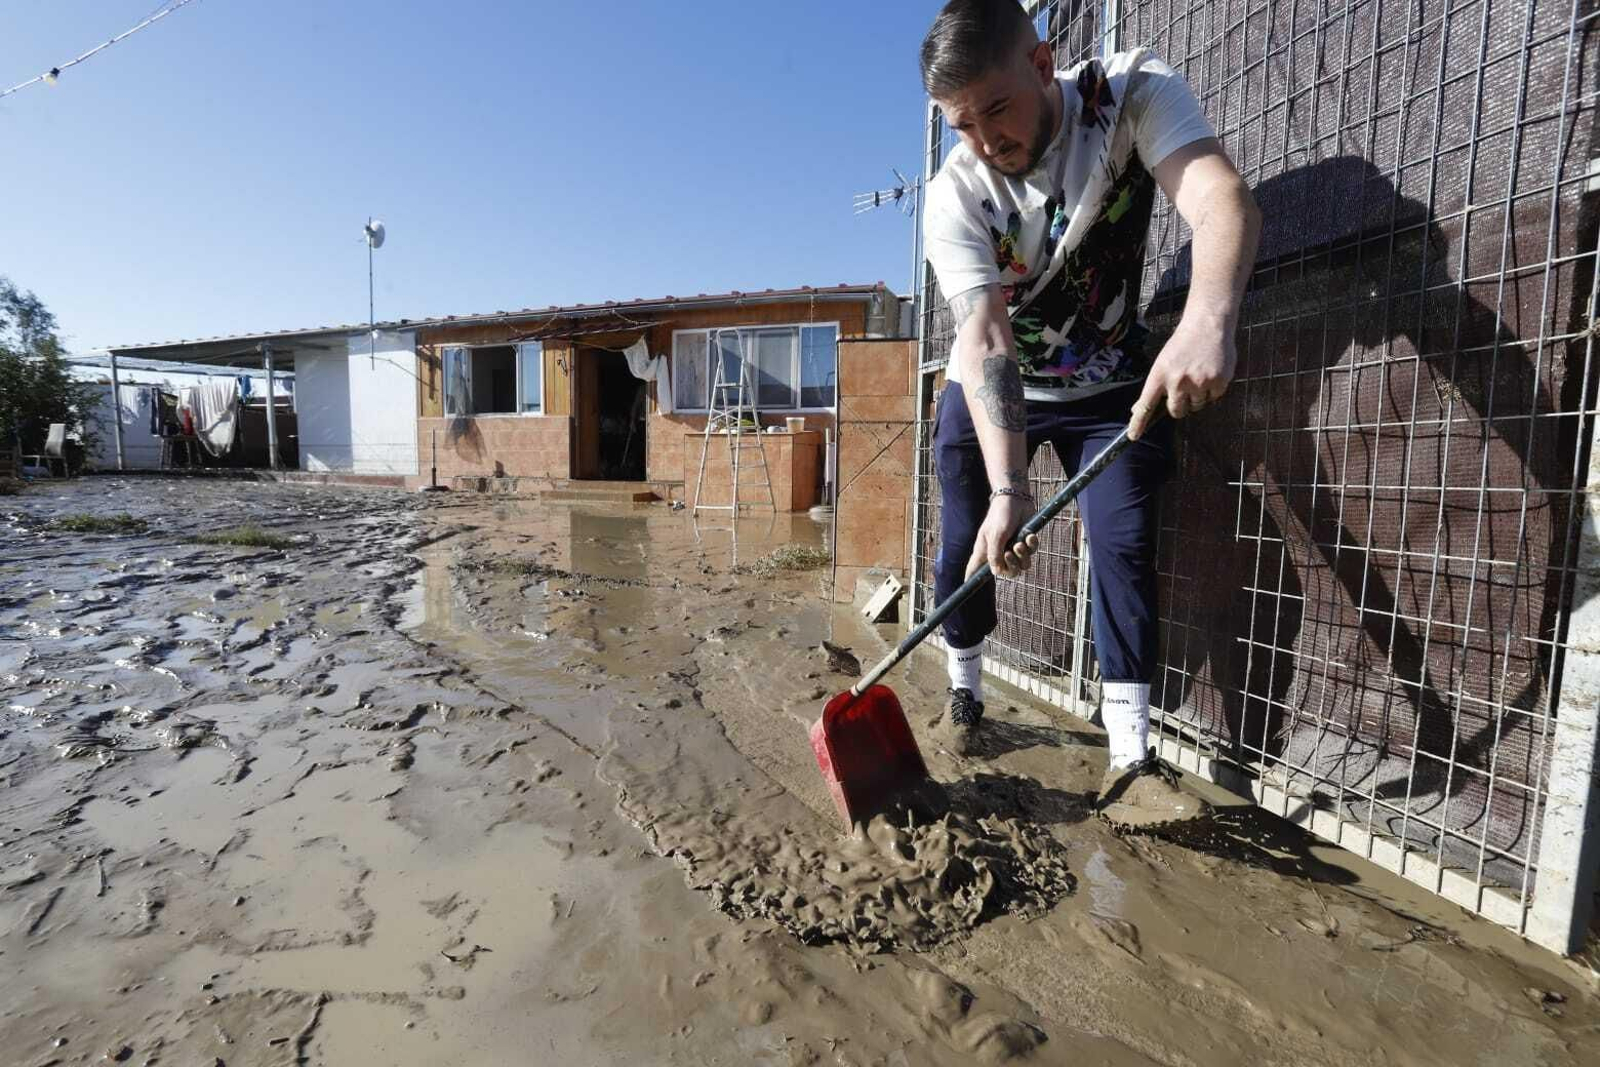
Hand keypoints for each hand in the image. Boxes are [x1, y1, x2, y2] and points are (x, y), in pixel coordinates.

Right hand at [964, 495, 1039, 579]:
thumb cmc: (1001, 515)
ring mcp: (1013, 548)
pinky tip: (1029, 535)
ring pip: (1022, 565)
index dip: (970, 579)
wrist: (1016, 499)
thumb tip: (996, 572)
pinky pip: (1032, 553)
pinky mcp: (1025, 542)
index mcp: (985, 551)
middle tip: (1010, 553)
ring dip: (1023, 555)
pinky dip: (1031, 545)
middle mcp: (999, 552)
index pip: (974, 569)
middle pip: (1007, 572)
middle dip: (1012, 566)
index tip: (966, 585)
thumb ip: (995, 554)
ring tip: (1020, 542)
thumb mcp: (996, 535)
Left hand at [1129, 316, 1236, 439]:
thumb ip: (1154, 386)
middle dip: (1179, 406)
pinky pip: (1213, 399)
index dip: (1139, 423)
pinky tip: (1210, 372)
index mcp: (1160, 374)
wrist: (1208, 324)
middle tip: (1183, 389)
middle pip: (1176, 412)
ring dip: (1197, 397)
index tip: (1133, 436)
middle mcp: (1178, 380)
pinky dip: (1212, 391)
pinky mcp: (1218, 382)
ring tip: (1198, 375)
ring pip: (1196, 406)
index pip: (1145, 404)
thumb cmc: (1182, 345)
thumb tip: (1138, 409)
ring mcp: (1199, 382)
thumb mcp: (1163, 362)